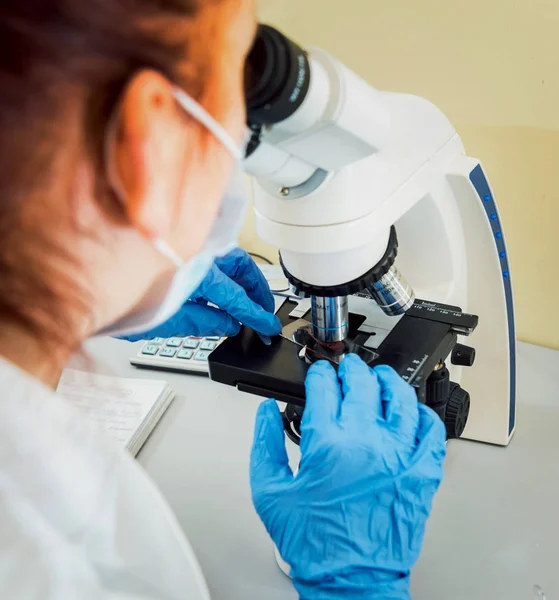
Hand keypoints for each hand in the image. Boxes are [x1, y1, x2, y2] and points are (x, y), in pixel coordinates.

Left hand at [121, 248, 280, 341]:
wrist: (81, 280)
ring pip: (229, 255)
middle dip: (257, 289)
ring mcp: (187, 243)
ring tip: (251, 295)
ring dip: (244, 275)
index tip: (267, 327)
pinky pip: (212, 251)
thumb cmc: (113, 298)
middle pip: (240, 267)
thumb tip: (229, 324)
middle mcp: (191, 250)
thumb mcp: (163, 320)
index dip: (255, 314)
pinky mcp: (181, 243)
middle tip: (264, 309)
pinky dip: (226, 266)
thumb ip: (202, 321)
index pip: (234, 296)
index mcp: (190, 272)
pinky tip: (228, 279)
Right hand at [250, 356, 445, 599]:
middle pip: (362, 383)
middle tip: (347, 367)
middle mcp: (366, 442)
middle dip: (351, 368)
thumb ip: (264, 445)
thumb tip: (266, 414)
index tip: (318, 373)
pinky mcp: (422, 472)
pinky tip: (414, 411)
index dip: (319, 373)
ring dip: (389, 381)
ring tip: (381, 377)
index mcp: (328, 444)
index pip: (324, 387)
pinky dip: (424, 415)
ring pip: (401, 398)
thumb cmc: (315, 543)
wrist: (353, 581)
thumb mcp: (270, 493)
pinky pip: (431, 432)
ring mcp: (399, 455)